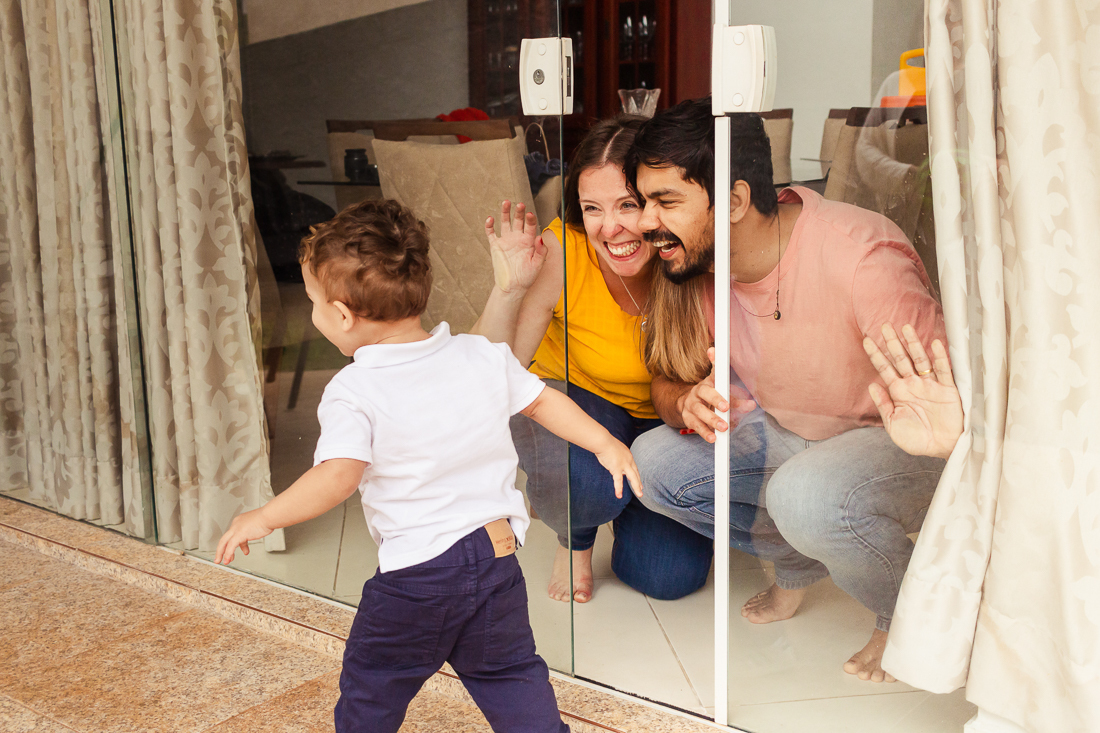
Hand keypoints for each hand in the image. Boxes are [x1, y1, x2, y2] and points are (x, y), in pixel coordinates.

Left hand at [214, 508, 273, 564]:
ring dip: (223, 554)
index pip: (232, 534)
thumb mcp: (258, 524)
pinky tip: (228, 560)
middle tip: (220, 557)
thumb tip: (256, 533)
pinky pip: (231, 547)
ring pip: (224, 543)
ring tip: (225, 561)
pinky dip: (228, 554)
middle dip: (221, 550)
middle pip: (224, 539)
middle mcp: (236, 524)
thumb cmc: (268, 518)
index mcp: (239, 521)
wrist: (269, 516)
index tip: (238, 549)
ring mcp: (236, 529)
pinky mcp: (239, 535)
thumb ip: (254, 530)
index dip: (233, 543)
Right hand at [485, 200, 546, 293]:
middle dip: (519, 212)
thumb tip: (540, 237)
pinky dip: (489, 226)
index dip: (530, 220)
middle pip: (518, 221)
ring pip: (505, 223)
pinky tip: (490, 219)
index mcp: (529, 242)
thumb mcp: (537, 265)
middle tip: (520, 205)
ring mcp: (506, 241)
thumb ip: (541, 251)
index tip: (530, 214)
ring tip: (506, 202)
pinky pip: (491, 233)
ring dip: (505, 213)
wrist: (513, 287)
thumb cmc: (527, 277)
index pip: (530, 226)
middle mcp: (518, 238)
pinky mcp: (496, 246)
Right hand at [594, 436, 644, 498]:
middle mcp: (628, 461)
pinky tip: (619, 496)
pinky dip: (618, 489)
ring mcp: (623, 465)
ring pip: (633, 478)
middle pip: (635, 474)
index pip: (633, 467)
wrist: (603, 441)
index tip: (639, 481)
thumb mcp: (614, 450)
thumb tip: (613, 462)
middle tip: (641, 489)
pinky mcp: (616, 469)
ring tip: (640, 495)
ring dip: (636, 487)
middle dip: (639, 482)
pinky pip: (618, 481)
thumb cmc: (605, 443)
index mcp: (628, 455)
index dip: (636, 475)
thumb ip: (615, 457)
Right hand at [677, 347, 756, 442]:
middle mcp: (698, 391)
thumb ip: (738, 398)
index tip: (713, 351)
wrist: (688, 406)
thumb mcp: (724, 394)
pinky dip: (705, 432)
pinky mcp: (688, 418)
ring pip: (699, 411)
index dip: (715, 361)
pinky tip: (713, 438)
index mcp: (709, 381)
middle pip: (705, 392)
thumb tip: (752, 404)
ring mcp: (692, 405)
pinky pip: (695, 426)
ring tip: (723, 427)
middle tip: (726, 407)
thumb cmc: (712, 398)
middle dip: (716, 399)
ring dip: (711, 419)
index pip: (714, 370)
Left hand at [863, 323, 962, 458]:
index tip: (866, 339)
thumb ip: (883, 404)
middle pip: (901, 359)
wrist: (942, 449)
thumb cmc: (917, 439)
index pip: (885, 369)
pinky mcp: (948, 389)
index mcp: (899, 392)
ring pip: (920, 360)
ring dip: (913, 344)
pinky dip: (939, 357)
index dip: (876, 355)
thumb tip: (872, 385)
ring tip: (905, 328)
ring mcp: (931, 385)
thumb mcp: (893, 424)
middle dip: (892, 343)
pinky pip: (943, 371)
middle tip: (884, 325)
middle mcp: (914, 385)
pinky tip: (934, 344)